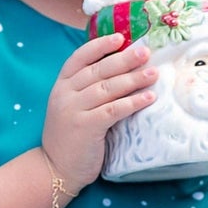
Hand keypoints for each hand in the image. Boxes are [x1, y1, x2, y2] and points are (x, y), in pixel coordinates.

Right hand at [40, 32, 157, 193]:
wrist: (55, 169)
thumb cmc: (69, 139)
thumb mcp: (71, 108)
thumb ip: (86, 91)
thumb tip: (120, 72)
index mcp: (61, 86)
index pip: (79, 58)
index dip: (100, 46)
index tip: (120, 38)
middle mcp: (65, 94)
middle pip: (98, 70)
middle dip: (124, 59)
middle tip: (146, 52)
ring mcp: (74, 110)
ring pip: (108, 88)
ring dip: (133, 79)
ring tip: (153, 73)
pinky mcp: (86, 127)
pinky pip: (114, 110)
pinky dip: (133, 102)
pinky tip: (149, 97)